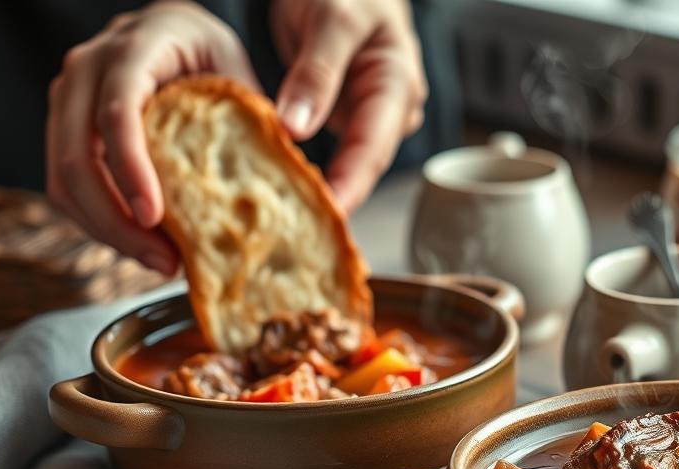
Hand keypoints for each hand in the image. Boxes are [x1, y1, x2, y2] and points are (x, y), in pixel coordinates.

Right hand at [46, 1, 257, 273]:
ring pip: (64, 181)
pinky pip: (67, 189)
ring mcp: (67, 101)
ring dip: (108, 231)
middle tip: (164, 261)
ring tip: (160, 262)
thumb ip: (251, 110)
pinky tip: (143, 244)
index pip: (118, 111)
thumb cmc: (207, 54)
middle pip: (77, 157)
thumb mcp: (234, 69)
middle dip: (116, 221)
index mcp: (134, 48)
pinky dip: (100, 224)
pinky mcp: (64, 132)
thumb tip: (291, 148)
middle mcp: (87, 69)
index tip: (154, 216)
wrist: (170, 34)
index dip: (131, 168)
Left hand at [270, 0, 427, 212]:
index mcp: (397, 87)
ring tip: (283, 225)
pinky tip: (281, 191)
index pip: (373, 148)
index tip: (323, 216)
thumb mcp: (332, 19)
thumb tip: (297, 130)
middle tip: (295, 236)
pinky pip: (328, 150)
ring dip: (319, 190)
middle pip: (362, 166)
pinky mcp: (345, 119)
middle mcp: (389, 110)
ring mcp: (368, 117)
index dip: (349, 186)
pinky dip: (306, 168)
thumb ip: (316, 72)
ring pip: (344, 163)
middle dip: (333, 199)